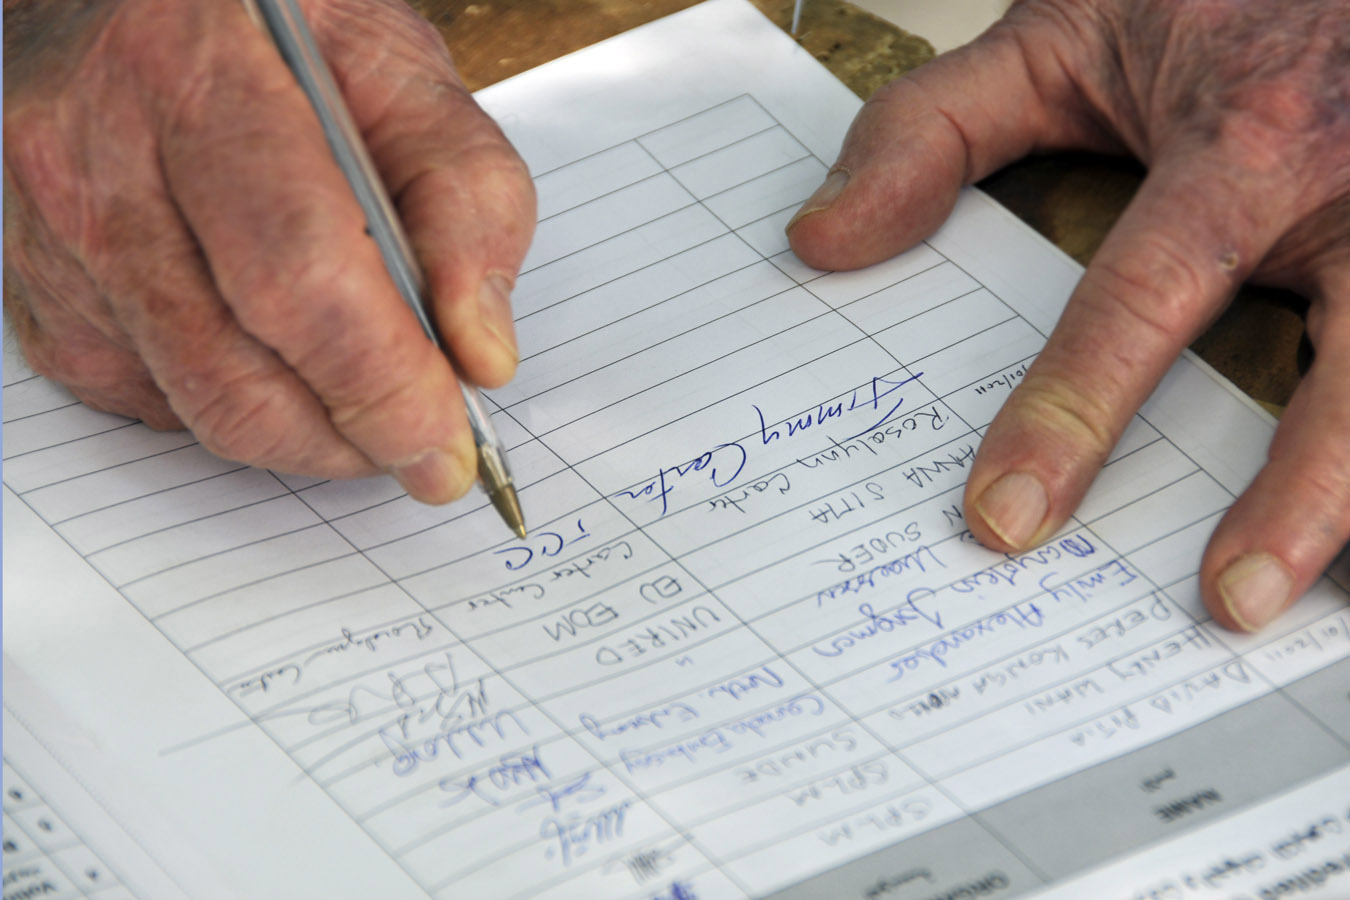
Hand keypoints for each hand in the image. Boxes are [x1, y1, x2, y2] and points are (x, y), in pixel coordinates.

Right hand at [4, 0, 535, 502]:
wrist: (128, 5)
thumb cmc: (277, 30)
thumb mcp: (402, 71)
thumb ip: (467, 202)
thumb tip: (479, 356)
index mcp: (193, 76)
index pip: (297, 278)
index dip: (382, 385)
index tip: (447, 445)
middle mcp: (93, 162)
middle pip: (236, 373)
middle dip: (352, 436)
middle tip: (422, 439)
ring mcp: (51, 242)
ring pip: (198, 407)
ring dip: (306, 429)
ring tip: (365, 384)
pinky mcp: (41, 303)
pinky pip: (158, 404)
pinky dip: (242, 400)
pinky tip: (274, 343)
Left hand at [787, 0, 1348, 630]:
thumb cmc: (1209, 2)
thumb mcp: (1059, 34)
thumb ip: (933, 132)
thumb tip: (820, 242)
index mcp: (1240, 142)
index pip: (1142, 296)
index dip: (1070, 412)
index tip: (1005, 516)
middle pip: (1348, 364)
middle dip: (1300, 493)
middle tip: (1225, 603)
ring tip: (1326, 604)